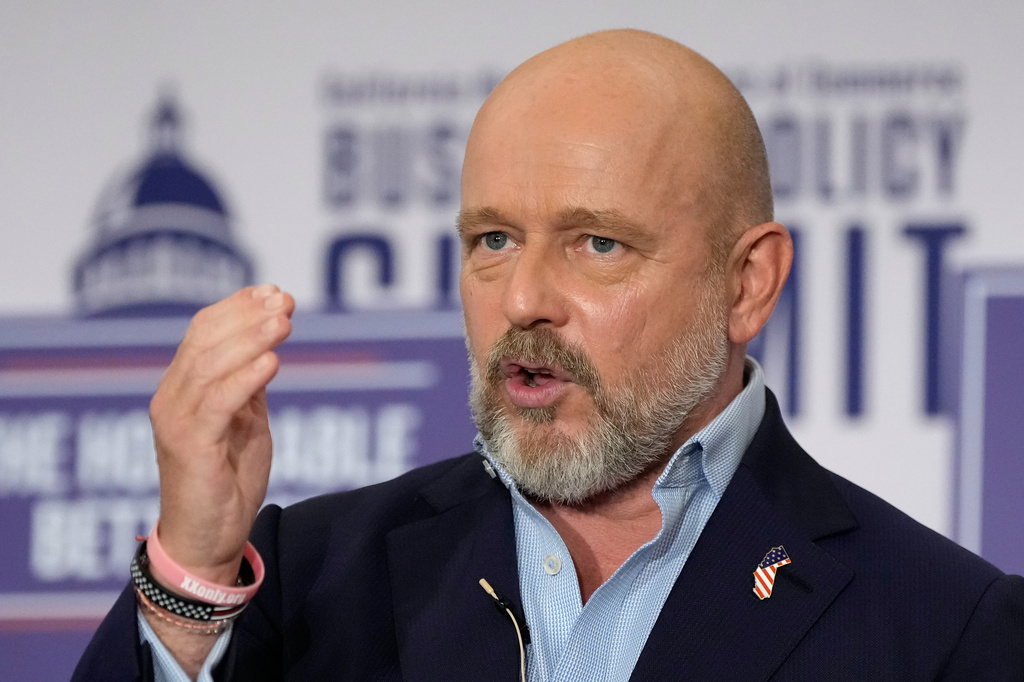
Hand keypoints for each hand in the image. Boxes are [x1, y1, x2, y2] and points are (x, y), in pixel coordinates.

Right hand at [149, 284, 294, 583]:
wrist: (208, 539)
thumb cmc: (227, 480)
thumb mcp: (245, 422)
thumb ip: (249, 386)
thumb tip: (267, 346)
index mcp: (184, 388)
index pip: (204, 331)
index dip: (238, 307)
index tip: (274, 292)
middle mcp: (171, 397)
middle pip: (205, 339)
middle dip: (247, 315)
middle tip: (283, 300)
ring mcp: (175, 421)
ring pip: (210, 365)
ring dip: (250, 339)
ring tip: (283, 322)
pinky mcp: (188, 446)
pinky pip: (217, 403)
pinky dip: (245, 379)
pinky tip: (272, 362)